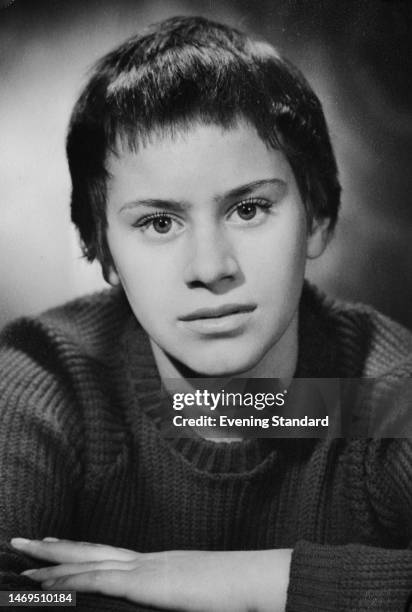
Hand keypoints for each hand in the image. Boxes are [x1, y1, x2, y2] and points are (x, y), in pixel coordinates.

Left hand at [11, 537, 291, 611]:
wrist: (251, 579)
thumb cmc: (231, 592)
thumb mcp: (193, 596)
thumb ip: (170, 595)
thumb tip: (163, 598)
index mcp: (157, 564)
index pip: (110, 554)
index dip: (80, 550)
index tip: (57, 544)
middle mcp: (145, 560)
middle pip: (92, 550)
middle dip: (56, 548)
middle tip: (25, 541)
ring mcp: (144, 568)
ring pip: (89, 559)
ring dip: (53, 560)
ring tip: (25, 555)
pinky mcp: (145, 582)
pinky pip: (99, 579)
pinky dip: (71, 578)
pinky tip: (49, 579)